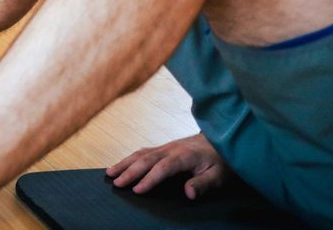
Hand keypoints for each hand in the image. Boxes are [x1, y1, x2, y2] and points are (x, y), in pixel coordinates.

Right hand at [106, 133, 228, 199]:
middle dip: (129, 171)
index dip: (149, 179)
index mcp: (184, 156)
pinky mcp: (164, 147)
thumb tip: (188, 193)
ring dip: (125, 163)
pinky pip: (143, 152)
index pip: (162, 168)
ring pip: (141, 153)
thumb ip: (203, 184)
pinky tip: (122, 165)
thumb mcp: (218, 175)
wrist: (222, 139)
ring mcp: (166, 147)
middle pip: (146, 159)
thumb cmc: (220, 160)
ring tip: (110, 173)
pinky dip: (130, 158)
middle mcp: (171, 149)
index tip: (136, 190)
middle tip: (116, 183)